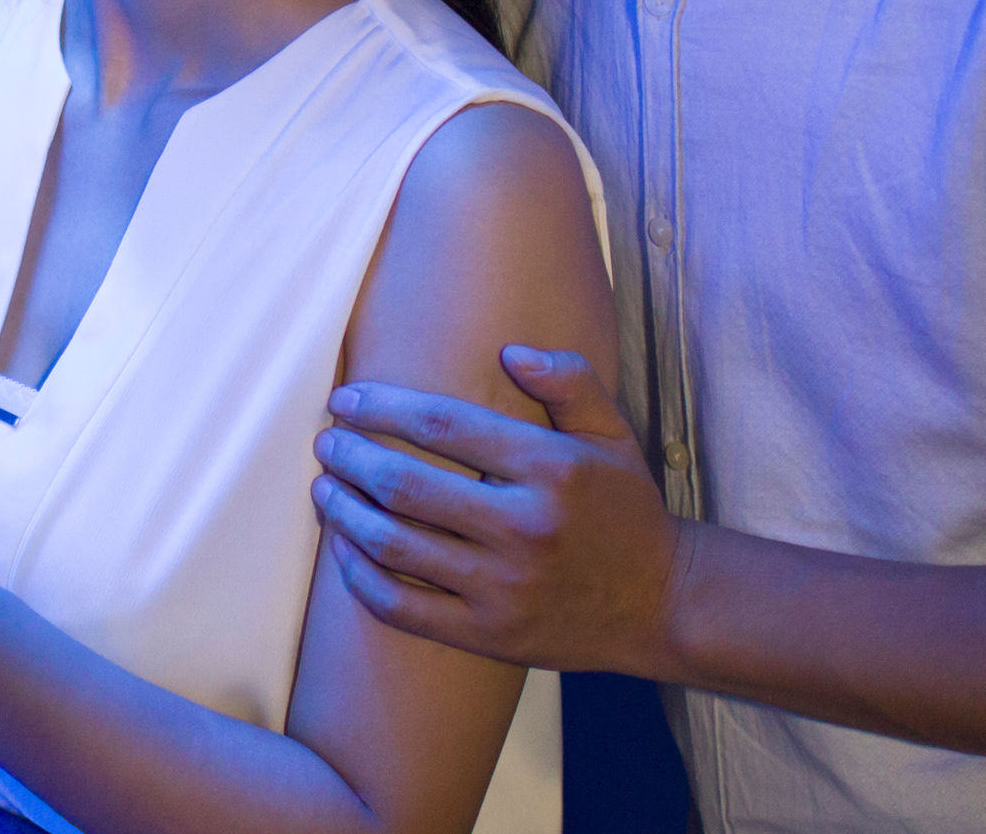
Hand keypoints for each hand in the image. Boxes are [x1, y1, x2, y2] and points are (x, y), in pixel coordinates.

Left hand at [311, 346, 691, 676]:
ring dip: (344, 514)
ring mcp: (503, 588)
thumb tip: (510, 350)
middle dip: (351, 458)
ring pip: (395, 546)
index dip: (382, 407)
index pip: (442, 425)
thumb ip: (570, 381)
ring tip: (323, 490)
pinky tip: (344, 550)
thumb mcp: (612, 434)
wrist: (662, 604)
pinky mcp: (488, 635)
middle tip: (325, 443)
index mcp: (550, 469)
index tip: (346, 400)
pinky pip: (403, 607)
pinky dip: (361, 577)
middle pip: (406, 485)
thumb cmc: (626, 510)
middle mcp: (524, 528)